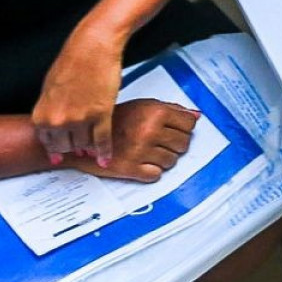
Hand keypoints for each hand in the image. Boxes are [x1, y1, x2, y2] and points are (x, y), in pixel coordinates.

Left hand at [33, 32, 125, 166]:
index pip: (47, 142)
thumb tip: (53, 126)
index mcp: (42, 115)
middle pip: (66, 146)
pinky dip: (104, 152)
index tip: (58, 156)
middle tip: (78, 149)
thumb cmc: (73, 61)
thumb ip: (50, 111)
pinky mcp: (101, 115)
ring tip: (93, 150)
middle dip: (72, 147)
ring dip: (89, 148)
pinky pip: (102, 140)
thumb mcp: (50, 88)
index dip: (55, 149)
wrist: (92, 47)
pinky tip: (105, 159)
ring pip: (84, 144)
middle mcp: (58, 121)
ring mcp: (80, 120)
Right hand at [66, 99, 199, 183]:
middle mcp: (150, 131)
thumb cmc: (116, 119)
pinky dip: (151, 172)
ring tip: (148, 152)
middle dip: (174, 144)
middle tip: (160, 142)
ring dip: (163, 159)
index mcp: (155, 112)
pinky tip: (142, 163)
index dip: (183, 129)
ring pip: (171, 161)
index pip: (189, 125)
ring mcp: (141, 151)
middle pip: (183, 144)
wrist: (85, 135)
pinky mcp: (131, 169)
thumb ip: (172, 109)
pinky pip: (156, 175)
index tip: (176, 131)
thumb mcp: (144, 105)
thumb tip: (196, 116)